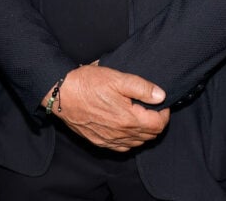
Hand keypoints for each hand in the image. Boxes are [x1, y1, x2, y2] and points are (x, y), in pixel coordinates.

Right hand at [46, 64, 169, 151]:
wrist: (60, 94)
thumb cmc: (87, 84)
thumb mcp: (117, 78)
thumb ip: (142, 87)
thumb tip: (161, 95)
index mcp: (129, 119)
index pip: (159, 125)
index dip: (164, 113)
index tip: (160, 102)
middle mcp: (121, 135)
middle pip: (150, 136)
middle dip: (155, 122)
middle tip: (150, 107)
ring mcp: (109, 140)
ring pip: (137, 143)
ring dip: (143, 131)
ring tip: (138, 114)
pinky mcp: (99, 142)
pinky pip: (121, 147)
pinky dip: (129, 139)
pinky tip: (124, 127)